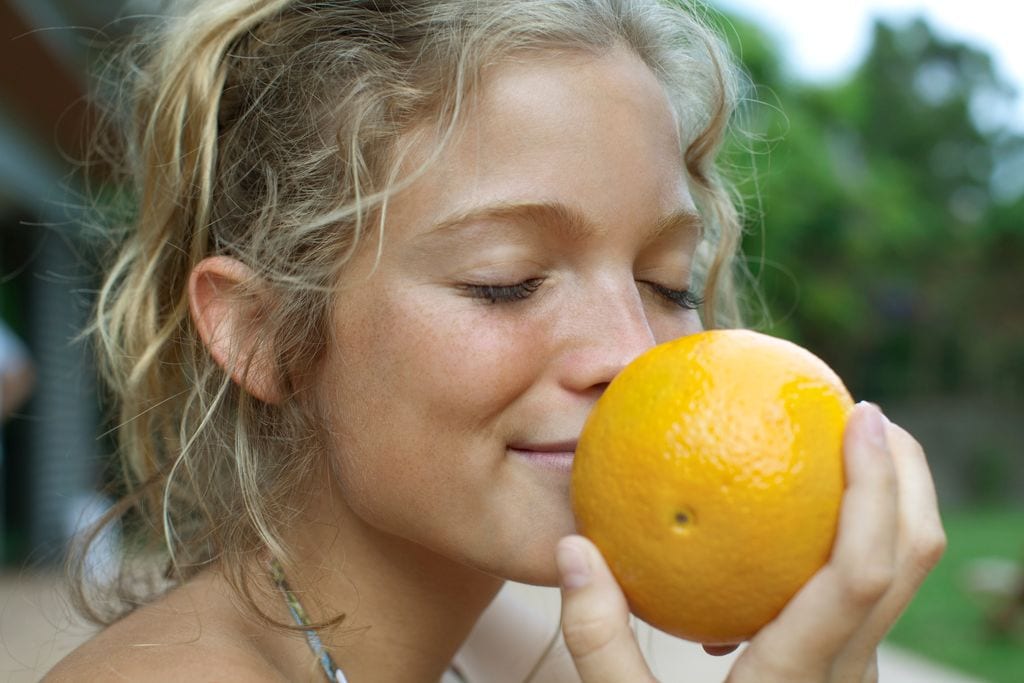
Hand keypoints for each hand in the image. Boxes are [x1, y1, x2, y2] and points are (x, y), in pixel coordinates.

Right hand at [556, 402, 945, 681]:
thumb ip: (600, 641)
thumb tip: (574, 549)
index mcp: (799, 677)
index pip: (861, 571)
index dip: (876, 489)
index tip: (863, 419)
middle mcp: (849, 674)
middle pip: (914, 559)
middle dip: (911, 477)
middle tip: (867, 413)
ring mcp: (855, 676)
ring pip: (907, 576)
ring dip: (896, 504)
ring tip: (848, 450)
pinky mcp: (846, 674)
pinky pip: (872, 590)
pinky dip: (865, 536)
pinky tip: (805, 517)